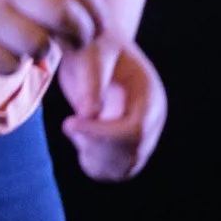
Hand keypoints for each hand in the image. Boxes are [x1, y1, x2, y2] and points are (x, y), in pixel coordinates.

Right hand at [0, 0, 111, 73]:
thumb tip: (94, 21)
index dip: (96, 10)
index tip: (98, 28)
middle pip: (68, 15)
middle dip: (80, 36)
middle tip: (75, 47)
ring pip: (40, 44)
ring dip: (40, 55)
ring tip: (24, 49)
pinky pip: (9, 65)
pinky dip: (9, 67)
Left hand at [59, 31, 167, 181]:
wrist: (100, 49)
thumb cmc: (94, 47)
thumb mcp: (92, 54)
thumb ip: (92, 80)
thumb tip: (90, 113)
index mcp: (150, 95)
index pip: (134, 131)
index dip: (100, 135)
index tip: (68, 123)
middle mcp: (152, 120)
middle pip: (131, 154)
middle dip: (94, 145)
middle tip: (69, 124)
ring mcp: (143, 136)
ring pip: (123, 169)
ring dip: (94, 156)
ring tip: (77, 127)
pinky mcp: (128, 147)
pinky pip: (115, 172)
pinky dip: (94, 164)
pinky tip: (81, 139)